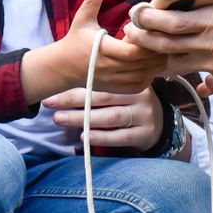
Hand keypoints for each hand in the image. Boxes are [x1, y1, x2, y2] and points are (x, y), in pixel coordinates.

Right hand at [22, 0, 163, 102]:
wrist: (64, 68)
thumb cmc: (75, 41)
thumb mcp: (82, 20)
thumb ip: (91, 1)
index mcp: (103, 50)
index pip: (133, 51)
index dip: (145, 42)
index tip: (144, 31)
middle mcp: (111, 69)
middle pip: (144, 64)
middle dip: (156, 51)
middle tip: (159, 37)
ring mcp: (116, 81)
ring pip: (147, 75)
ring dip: (156, 63)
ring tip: (158, 48)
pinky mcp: (119, 88)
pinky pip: (142, 84)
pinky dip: (151, 74)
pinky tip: (150, 63)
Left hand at [43, 87, 164, 148]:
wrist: (162, 125)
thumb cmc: (130, 104)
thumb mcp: (122, 88)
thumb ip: (102, 81)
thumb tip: (64, 75)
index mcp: (131, 79)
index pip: (101, 81)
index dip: (75, 84)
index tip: (53, 88)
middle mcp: (140, 96)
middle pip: (104, 98)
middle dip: (73, 101)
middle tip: (50, 103)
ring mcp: (145, 115)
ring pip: (111, 117)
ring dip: (83, 119)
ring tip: (60, 119)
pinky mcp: (145, 134)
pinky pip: (121, 136)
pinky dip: (102, 137)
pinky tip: (84, 137)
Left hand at [125, 0, 212, 84]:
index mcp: (210, 19)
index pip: (170, 20)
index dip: (150, 18)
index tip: (138, 12)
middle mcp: (205, 41)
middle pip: (165, 43)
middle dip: (144, 38)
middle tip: (130, 31)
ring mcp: (209, 61)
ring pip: (172, 61)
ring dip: (156, 55)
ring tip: (143, 46)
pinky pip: (190, 73)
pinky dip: (175, 69)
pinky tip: (164, 66)